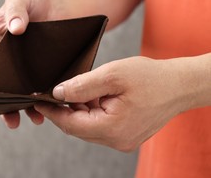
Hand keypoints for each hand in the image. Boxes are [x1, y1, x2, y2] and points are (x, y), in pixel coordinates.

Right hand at [0, 0, 60, 128]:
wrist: (70, 1)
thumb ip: (16, 10)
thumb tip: (15, 28)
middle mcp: (11, 58)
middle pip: (4, 84)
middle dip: (7, 103)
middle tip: (12, 120)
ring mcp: (30, 66)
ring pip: (24, 90)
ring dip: (28, 105)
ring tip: (36, 118)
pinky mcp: (48, 70)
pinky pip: (44, 86)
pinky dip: (47, 97)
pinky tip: (54, 106)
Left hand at [35, 56, 192, 151]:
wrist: (180, 85)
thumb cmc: (151, 77)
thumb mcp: (112, 75)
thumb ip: (82, 85)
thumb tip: (58, 92)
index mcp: (112, 128)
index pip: (69, 124)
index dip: (51, 111)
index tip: (36, 100)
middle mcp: (116, 140)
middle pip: (77, 127)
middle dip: (62, 110)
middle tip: (49, 93)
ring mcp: (122, 139)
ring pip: (87, 126)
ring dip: (76, 110)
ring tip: (73, 91)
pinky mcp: (126, 134)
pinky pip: (99, 125)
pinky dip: (90, 111)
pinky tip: (90, 96)